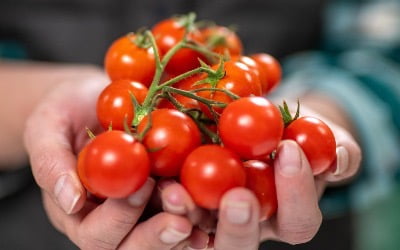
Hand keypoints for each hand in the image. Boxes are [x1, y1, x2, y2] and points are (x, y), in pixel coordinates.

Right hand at [23, 75, 199, 248]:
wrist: (93, 96)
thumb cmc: (63, 111)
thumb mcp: (46, 128)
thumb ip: (50, 162)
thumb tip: (71, 200)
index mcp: (82, 213)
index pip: (97, 235)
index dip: (118, 219)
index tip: (140, 187)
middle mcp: (115, 218)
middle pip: (134, 246)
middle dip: (157, 236)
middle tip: (181, 220)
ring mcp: (145, 206)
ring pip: (166, 232)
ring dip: (188, 224)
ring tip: (205, 211)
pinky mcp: (169, 188)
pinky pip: (188, 204)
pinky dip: (205, 206)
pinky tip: (222, 198)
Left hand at [160, 125, 360, 248]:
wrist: (261, 123)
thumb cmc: (297, 135)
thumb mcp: (325, 137)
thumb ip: (339, 151)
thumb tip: (338, 157)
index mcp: (286, 216)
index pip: (298, 222)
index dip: (297, 193)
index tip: (290, 149)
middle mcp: (247, 226)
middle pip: (242, 245)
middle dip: (240, 225)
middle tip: (238, 196)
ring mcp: (211, 217)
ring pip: (198, 234)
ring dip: (186, 215)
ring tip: (175, 192)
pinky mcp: (182, 198)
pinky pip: (168, 207)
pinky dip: (158, 197)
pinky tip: (151, 178)